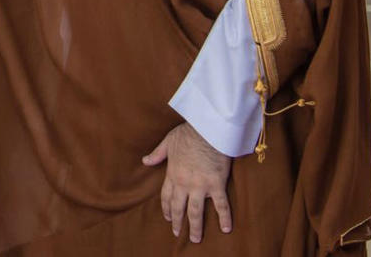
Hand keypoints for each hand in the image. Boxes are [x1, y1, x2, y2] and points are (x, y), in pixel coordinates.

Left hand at [142, 122, 232, 242]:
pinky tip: (225, 229)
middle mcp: (184, 183)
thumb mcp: (168, 142)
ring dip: (195, 227)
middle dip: (177, 222)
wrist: (206, 131)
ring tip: (196, 239)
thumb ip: (157, 154)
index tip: (168, 217)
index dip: (167, 208)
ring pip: (195, 212)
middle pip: (179, 207)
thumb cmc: (188, 134)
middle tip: (178, 233)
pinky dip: (224, 218)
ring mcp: (200, 186)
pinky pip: (221, 205)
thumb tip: (145, 161)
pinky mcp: (216, 184)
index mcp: (172, 174)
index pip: (167, 196)